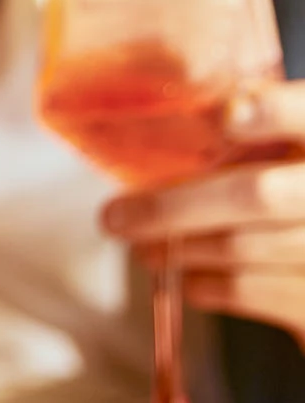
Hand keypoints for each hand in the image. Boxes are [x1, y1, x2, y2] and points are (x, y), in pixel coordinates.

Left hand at [102, 79, 304, 344]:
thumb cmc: (293, 193)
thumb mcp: (286, 152)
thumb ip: (254, 125)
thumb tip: (179, 114)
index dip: (273, 112)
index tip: (225, 118)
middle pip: (255, 195)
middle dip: (173, 207)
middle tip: (116, 216)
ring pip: (242, 247)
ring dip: (179, 248)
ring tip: (142, 247)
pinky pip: (251, 291)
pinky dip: (207, 285)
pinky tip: (187, 278)